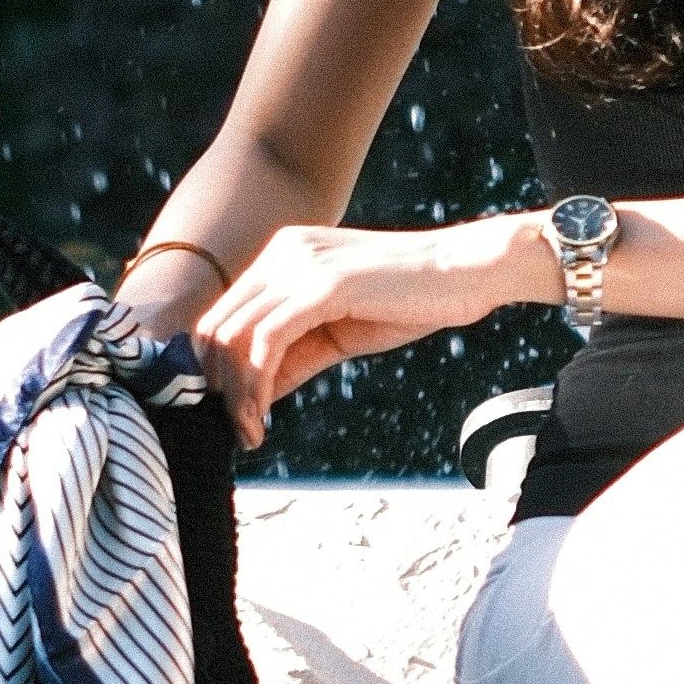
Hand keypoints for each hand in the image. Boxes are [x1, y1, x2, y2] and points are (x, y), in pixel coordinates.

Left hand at [187, 215, 517, 443]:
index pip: (226, 313)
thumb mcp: (341, 329)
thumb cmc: (413, 300)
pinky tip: (263, 415)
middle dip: (216, 385)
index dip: (215, 367)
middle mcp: (284, 252)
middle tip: (235, 429)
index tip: (230, 412)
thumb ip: (296, 352)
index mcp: (285, 255)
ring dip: (235, 393)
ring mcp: (300, 265)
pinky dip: (256, 384)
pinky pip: (267, 340)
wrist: (468, 271)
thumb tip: (255, 392)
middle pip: (219, 324)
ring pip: (236, 335)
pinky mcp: (322, 285)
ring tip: (249, 431)